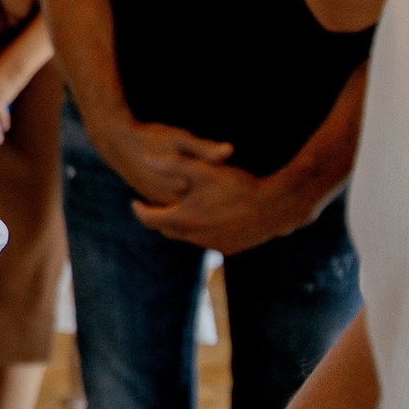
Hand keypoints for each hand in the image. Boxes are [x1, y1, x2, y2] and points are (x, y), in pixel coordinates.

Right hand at [91, 115, 234, 205]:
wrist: (118, 144)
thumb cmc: (153, 137)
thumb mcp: (181, 139)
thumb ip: (205, 149)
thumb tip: (229, 151)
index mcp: (183, 184)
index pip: (216, 193)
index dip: (228, 186)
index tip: (236, 177)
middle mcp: (172, 199)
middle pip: (204, 203)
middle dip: (215, 196)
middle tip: (225, 184)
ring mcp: (162, 202)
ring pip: (191, 207)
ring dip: (203, 202)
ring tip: (213, 189)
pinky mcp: (155, 201)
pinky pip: (178, 206)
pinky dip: (188, 201)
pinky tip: (195, 189)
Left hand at [131, 159, 308, 254]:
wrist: (274, 208)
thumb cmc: (237, 185)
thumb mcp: (203, 169)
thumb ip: (172, 163)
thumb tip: (145, 158)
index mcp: (184, 218)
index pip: (149, 219)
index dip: (139, 210)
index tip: (134, 202)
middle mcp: (195, 237)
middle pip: (166, 229)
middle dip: (159, 218)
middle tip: (155, 207)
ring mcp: (212, 245)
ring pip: (186, 236)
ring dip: (181, 225)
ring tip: (182, 209)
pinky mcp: (227, 249)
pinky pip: (205, 241)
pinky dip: (200, 231)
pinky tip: (205, 217)